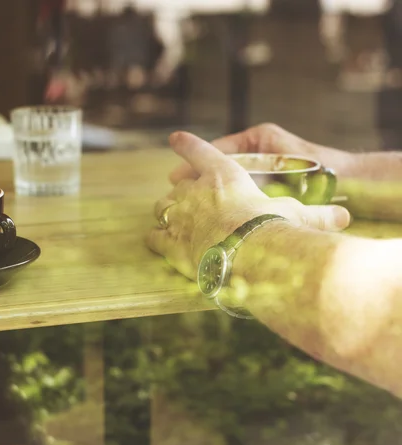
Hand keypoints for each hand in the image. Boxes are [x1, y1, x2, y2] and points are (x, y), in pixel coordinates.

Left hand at [148, 132, 351, 279]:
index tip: (175, 138)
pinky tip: (159, 243)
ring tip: (173, 221)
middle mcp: (195, 191)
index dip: (187, 144)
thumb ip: (317, 214)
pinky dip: (156, 239)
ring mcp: (178, 216)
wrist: (250, 254)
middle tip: (186, 201)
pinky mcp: (169, 243)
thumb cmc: (275, 227)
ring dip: (167, 213)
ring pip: (163, 208)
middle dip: (181, 192)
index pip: (200, 150)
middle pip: (180, 186)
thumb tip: (343, 217)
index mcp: (223, 175)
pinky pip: (154, 237)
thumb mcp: (300, 215)